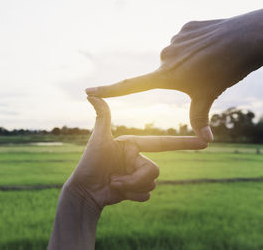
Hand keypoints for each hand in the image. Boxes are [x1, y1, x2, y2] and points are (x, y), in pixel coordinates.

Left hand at [65, 96, 207, 210]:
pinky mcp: (136, 190)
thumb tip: (91, 93)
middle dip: (135, 178)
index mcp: (133, 146)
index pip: (162, 143)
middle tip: (115, 179)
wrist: (84, 191)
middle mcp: (138, 159)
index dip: (183, 143)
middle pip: (155, 170)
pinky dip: (132, 196)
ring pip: (152, 183)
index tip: (204, 142)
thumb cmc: (89, 163)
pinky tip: (118, 193)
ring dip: (132, 187)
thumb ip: (102, 117)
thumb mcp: (98, 140)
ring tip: (114, 184)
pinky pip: (147, 195)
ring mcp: (137, 175)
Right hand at [86, 9, 262, 141]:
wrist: (245, 37)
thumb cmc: (226, 69)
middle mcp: (164, 57)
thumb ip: (200, 117)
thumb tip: (206, 141)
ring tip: (209, 59)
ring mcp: (174, 40)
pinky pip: (185, 41)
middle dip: (181, 75)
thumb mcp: (209, 95)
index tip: (89, 91)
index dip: (109, 91)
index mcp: (166, 76)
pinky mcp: (185, 28)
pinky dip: (195, 46)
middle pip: (166, 72)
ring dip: (188, 60)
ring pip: (177, 55)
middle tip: (203, 73)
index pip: (130, 86)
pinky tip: (210, 46)